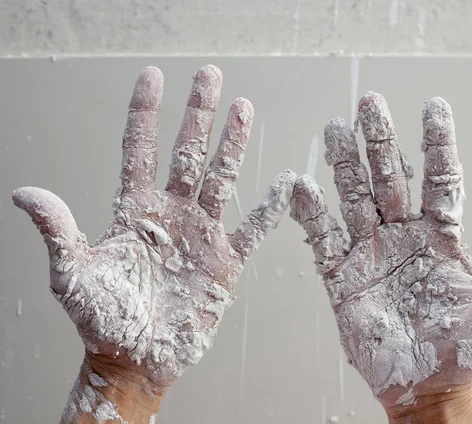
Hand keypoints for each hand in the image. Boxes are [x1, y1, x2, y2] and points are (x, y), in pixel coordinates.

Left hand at [13, 66, 295, 421]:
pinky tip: (285, 183)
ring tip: (244, 107)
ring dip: (232, 144)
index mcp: (134, 211)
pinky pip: (251, 228)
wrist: (137, 358)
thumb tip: (25, 192)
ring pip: (219, 178)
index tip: (152, 77)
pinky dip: (269, 208)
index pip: (139, 151)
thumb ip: (58, 234)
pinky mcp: (224, 260)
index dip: (145, 114)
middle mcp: (170, 213)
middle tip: (210, 74)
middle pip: (186, 152)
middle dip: (198, 113)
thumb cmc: (102, 320)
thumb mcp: (74, 277)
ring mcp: (200, 233)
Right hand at [290, 92, 471, 422]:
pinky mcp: (341, 277)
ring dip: (343, 165)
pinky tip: (301, 187)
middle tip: (369, 103)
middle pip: (389, 179)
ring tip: (334, 129)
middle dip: (379, 142)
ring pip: (354, 199)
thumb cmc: (460, 350)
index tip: (432, 106)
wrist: (422, 386)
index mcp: (440, 237)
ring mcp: (370, 253)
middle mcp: (402, 237)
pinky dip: (311, 215)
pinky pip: (323, 240)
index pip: (438, 180)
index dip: (435, 143)